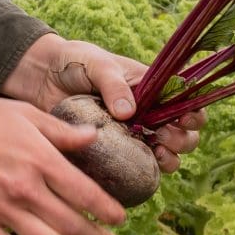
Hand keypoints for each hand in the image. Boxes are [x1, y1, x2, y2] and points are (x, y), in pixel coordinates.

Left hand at [1, 34, 202, 175]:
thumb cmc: (75, 62)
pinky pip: (137, 168)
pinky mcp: (113, 152)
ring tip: (157, 152)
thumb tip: (129, 112)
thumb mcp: (98, 65)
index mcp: (152, 88)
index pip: (186, 102)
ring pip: (167, 154)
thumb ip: (114, 85)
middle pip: (184, 133)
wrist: (41, 77)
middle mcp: (148, 113)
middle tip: (163, 136)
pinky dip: (145, 172)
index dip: (193, 112)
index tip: (183, 117)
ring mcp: (132, 134)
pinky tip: (140, 169)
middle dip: (183, 138)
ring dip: (170, 158)